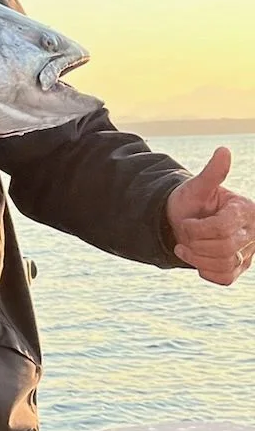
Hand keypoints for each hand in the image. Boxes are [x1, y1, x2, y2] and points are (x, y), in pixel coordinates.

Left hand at [165, 147, 254, 285]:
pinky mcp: (239, 267)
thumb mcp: (196, 188)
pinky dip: (205, 270)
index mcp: (246, 210)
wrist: (182, 222)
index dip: (196, 230)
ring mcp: (248, 251)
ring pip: (224, 265)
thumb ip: (211, 174)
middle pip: (224, 248)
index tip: (188, 223)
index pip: (222, 228)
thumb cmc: (190, 202)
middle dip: (196, 243)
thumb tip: (224, 151)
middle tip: (185, 235)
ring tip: (187, 246)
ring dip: (197, 258)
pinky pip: (224, 278)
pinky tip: (197, 259)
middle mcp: (253, 231)